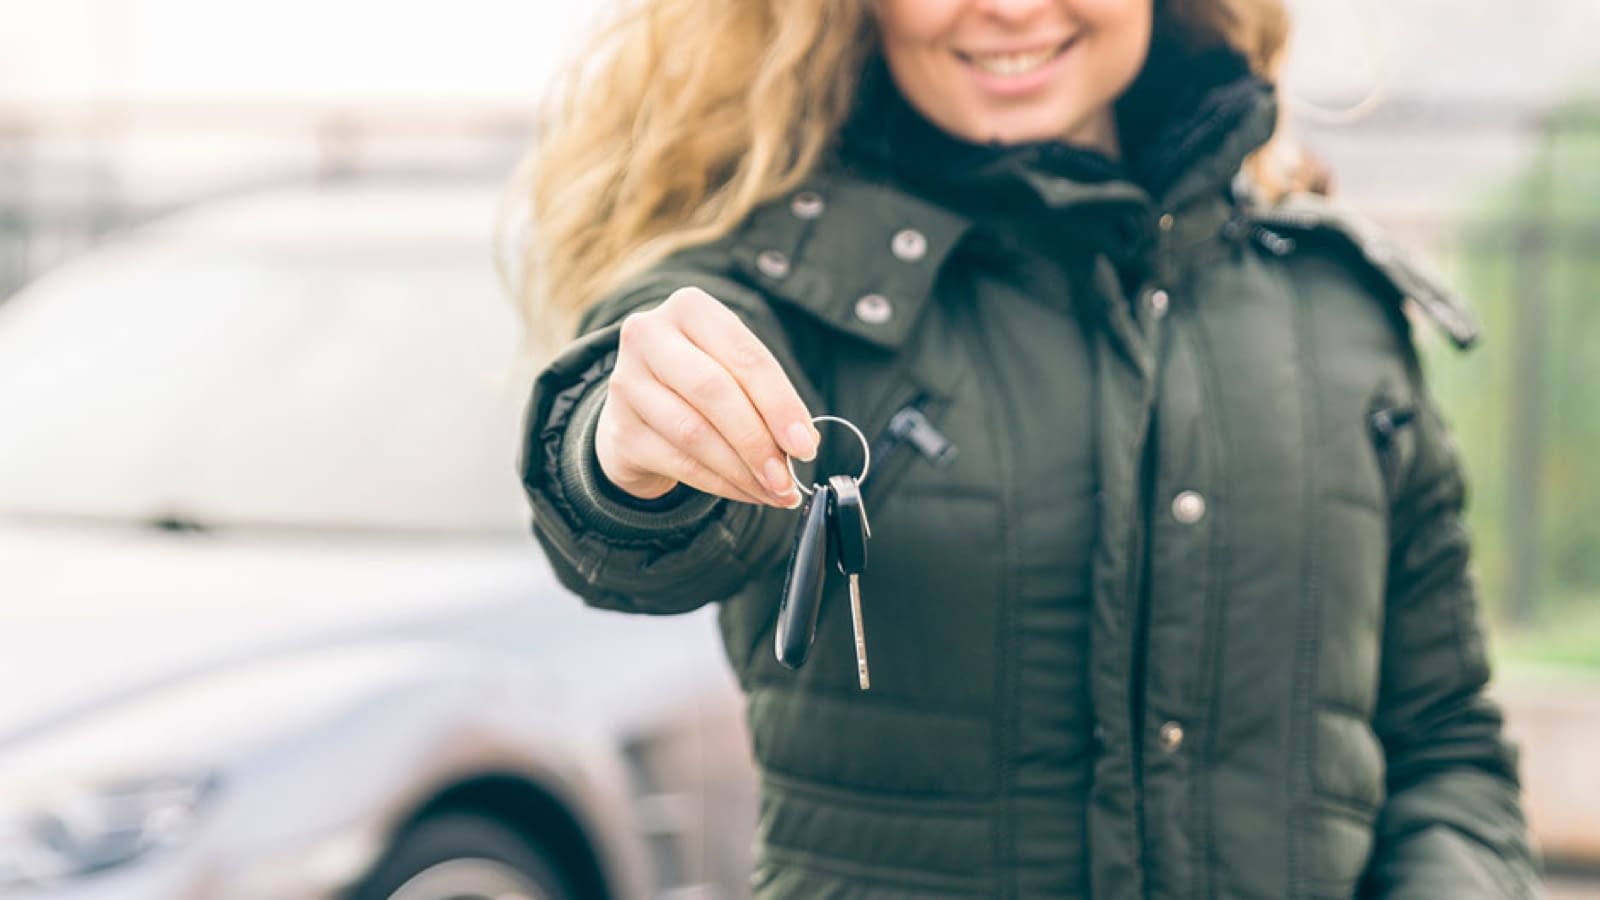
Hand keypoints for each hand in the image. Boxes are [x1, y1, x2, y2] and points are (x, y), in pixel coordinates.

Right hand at [594, 287, 819, 506]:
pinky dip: (722, 484)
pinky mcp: (620, 431)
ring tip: (775, 490)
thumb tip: (802, 443)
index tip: (806, 445)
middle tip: (788, 476)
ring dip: (742, 470)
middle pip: (714, 391)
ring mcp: (627, 383)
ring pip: (695, 433)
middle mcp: (648, 335)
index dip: (780, 404)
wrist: (638, 410)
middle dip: (758, 440)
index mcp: (689, 308)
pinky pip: (680, 463)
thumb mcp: (734, 372)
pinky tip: (747, 492)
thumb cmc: (700, 383)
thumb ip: (766, 399)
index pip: (745, 356)